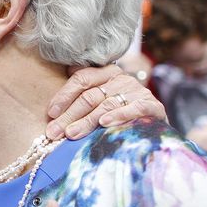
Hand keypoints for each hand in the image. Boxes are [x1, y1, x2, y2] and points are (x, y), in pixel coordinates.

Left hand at [45, 64, 165, 140]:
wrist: (154, 125)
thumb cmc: (121, 112)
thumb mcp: (101, 99)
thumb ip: (83, 93)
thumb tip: (58, 91)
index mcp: (107, 73)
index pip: (82, 78)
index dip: (64, 95)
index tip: (51, 113)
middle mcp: (122, 79)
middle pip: (91, 95)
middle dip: (69, 115)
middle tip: (54, 132)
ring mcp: (138, 91)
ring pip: (107, 105)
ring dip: (87, 120)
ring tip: (72, 134)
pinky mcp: (152, 105)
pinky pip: (134, 108)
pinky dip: (119, 115)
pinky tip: (104, 124)